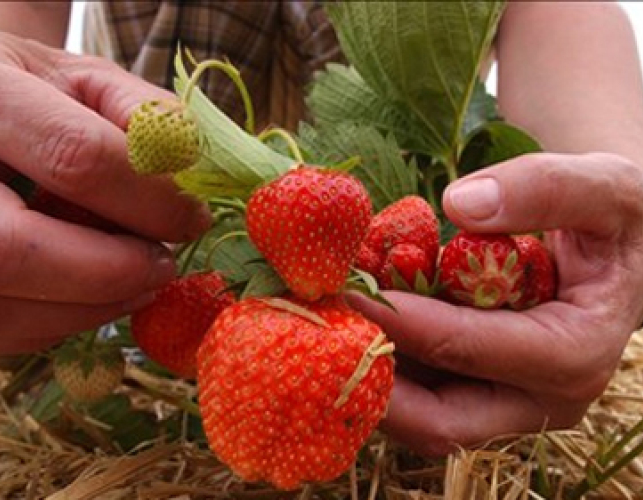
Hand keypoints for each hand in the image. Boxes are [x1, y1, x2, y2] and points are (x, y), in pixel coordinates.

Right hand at [0, 30, 210, 354]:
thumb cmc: (24, 88)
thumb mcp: (86, 76)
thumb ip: (146, 118)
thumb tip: (192, 181)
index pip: (70, 157)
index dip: (148, 200)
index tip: (192, 218)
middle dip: (103, 272)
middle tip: (161, 266)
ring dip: (76, 312)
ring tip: (133, 285)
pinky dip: (43, 327)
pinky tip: (86, 300)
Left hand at [348, 152, 642, 455]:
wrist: (614, 249)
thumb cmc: (614, 220)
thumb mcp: (604, 187)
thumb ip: (547, 189)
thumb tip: (460, 206)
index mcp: (574, 355)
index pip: (471, 352)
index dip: (403, 323)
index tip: (348, 290)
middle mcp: (536, 398)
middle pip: (436, 420)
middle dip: (372, 377)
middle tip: (317, 328)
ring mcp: (501, 401)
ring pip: (416, 414)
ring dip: (365, 372)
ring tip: (320, 323)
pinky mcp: (473, 390)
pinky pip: (417, 392)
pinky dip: (379, 358)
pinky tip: (347, 316)